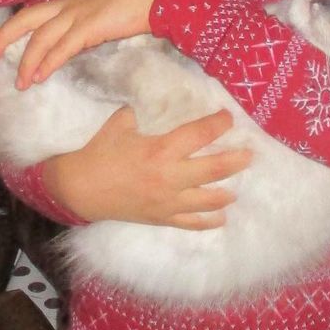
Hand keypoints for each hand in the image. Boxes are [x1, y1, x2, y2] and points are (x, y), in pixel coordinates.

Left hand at [0, 0, 169, 88]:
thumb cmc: (135, 2)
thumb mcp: (102, 11)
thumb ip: (85, 23)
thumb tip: (74, 42)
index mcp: (70, 0)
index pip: (33, 12)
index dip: (12, 28)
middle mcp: (69, 4)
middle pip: (25, 19)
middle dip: (4, 38)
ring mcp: (78, 13)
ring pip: (41, 37)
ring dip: (28, 62)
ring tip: (20, 82)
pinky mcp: (91, 26)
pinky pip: (63, 47)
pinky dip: (48, 62)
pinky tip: (40, 76)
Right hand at [44, 106, 249, 229]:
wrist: (79, 189)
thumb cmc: (99, 153)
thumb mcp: (118, 124)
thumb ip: (136, 114)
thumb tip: (144, 107)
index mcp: (161, 149)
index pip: (199, 134)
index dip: (218, 124)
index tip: (228, 118)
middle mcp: (170, 176)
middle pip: (213, 169)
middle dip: (235, 160)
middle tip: (250, 155)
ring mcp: (168, 201)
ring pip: (208, 199)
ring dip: (226, 193)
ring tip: (236, 188)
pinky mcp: (161, 217)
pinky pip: (191, 223)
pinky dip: (208, 221)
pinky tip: (220, 217)